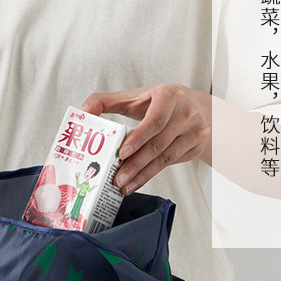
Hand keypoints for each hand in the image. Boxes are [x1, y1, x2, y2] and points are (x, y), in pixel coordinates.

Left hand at [82, 85, 211, 192]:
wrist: (199, 108)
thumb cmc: (160, 102)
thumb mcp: (137, 96)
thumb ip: (106, 101)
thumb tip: (82, 111)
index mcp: (169, 95)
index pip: (154, 120)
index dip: (138, 138)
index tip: (121, 153)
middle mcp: (185, 112)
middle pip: (159, 143)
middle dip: (136, 164)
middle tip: (118, 178)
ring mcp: (195, 130)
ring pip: (166, 157)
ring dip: (143, 174)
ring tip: (124, 185)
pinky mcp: (197, 146)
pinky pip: (172, 163)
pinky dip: (152, 174)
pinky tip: (138, 181)